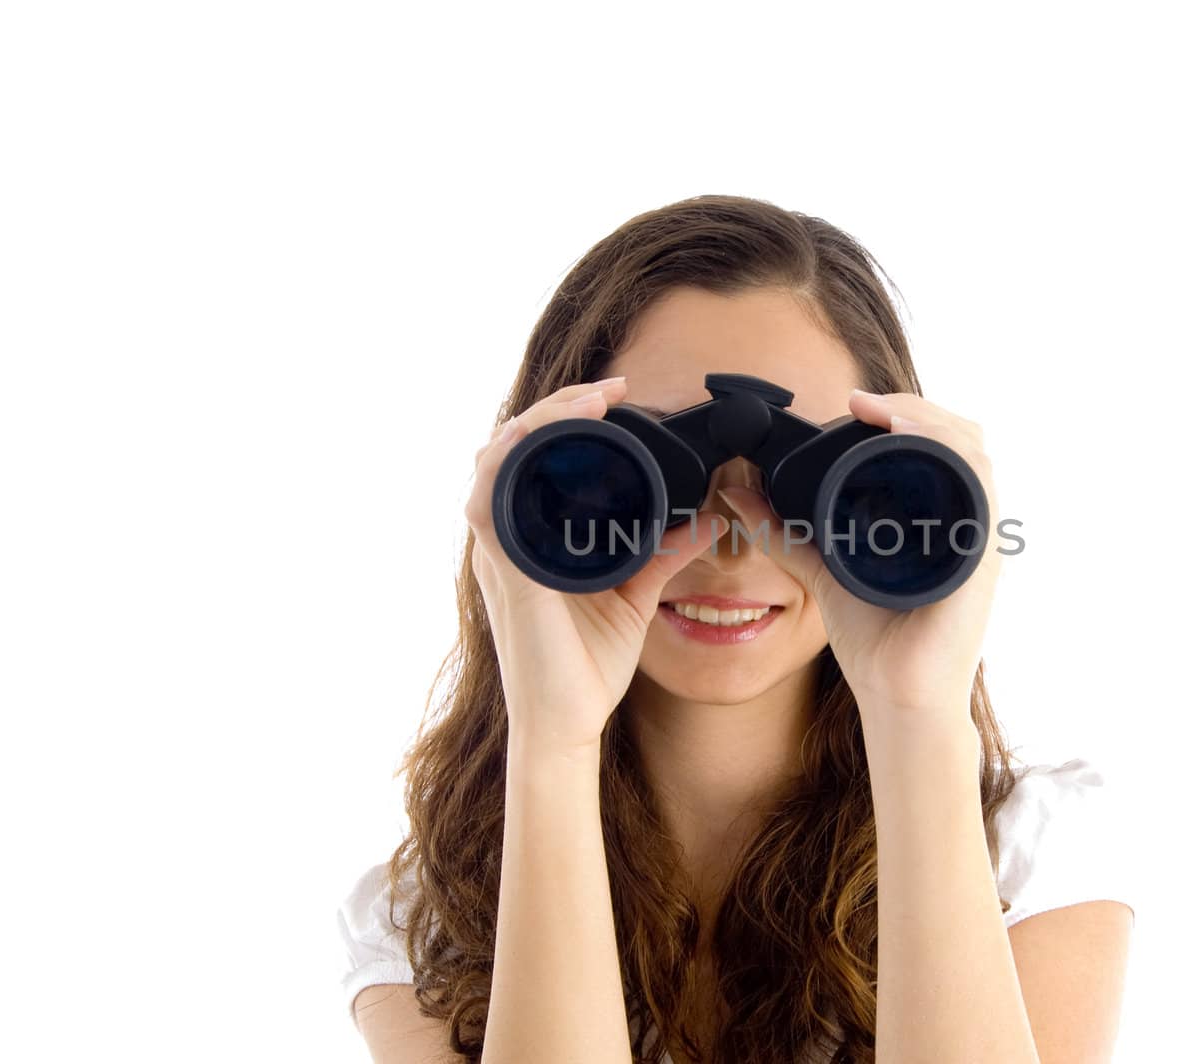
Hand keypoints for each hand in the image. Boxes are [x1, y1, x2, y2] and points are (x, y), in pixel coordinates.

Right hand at [465, 377, 728, 751]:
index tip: (617, 396)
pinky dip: (508, 462)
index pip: (536, 456)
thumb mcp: (636, 596)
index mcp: (534, 537)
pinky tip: (536, 438)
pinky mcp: (501, 571)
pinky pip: (487, 502)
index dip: (567, 417)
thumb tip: (709, 519)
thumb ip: (666, 554)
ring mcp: (499, 552)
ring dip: (537, 422)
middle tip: (610, 390)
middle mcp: (508, 536)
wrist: (566, 724)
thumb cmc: (587, 668)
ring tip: (587, 403)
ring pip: (495, 459)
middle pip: (513, 445)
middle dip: (557, 407)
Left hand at [716, 389, 1001, 727]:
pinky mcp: (981, 558)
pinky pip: (979, 492)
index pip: (936, 441)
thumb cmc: (874, 640)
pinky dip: (951, 458)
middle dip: (914, 406)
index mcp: (938, 517)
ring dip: (931, 421)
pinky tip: (914, 444)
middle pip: (960, 435)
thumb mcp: (820, 572)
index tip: (853, 402)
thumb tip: (739, 491)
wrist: (896, 695)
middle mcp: (966, 521)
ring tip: (883, 413)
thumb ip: (784, 533)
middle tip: (861, 402)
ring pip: (974, 452)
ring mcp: (978, 537)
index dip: (903, 410)